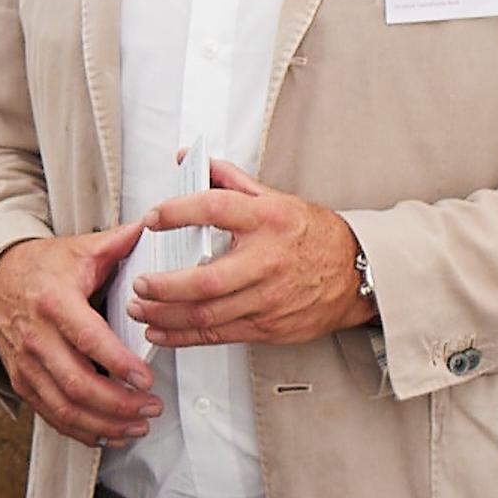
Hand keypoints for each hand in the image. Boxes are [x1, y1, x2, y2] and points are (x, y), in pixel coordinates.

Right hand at [0, 224, 157, 446]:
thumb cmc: (42, 267)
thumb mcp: (80, 249)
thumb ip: (119, 243)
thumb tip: (155, 226)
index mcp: (54, 302)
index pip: (88, 339)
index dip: (118, 364)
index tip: (145, 380)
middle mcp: (36, 337)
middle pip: (77, 384)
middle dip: (118, 404)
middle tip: (151, 408)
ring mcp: (27, 364)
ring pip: (64, 407)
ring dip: (104, 423)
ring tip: (138, 426)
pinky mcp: (23, 381)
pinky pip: (50, 415)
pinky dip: (80, 431)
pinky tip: (109, 434)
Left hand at [124, 161, 371, 349]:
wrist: (357, 274)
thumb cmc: (316, 235)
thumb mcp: (277, 199)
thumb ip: (230, 180)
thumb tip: (191, 162)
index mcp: (268, 220)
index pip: (214, 209)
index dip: (177, 212)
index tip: (152, 218)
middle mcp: (267, 261)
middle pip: (205, 279)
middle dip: (164, 285)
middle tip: (140, 282)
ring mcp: (268, 298)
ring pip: (207, 314)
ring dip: (166, 314)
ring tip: (141, 308)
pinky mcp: (268, 326)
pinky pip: (218, 335)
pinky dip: (184, 336)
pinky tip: (162, 331)